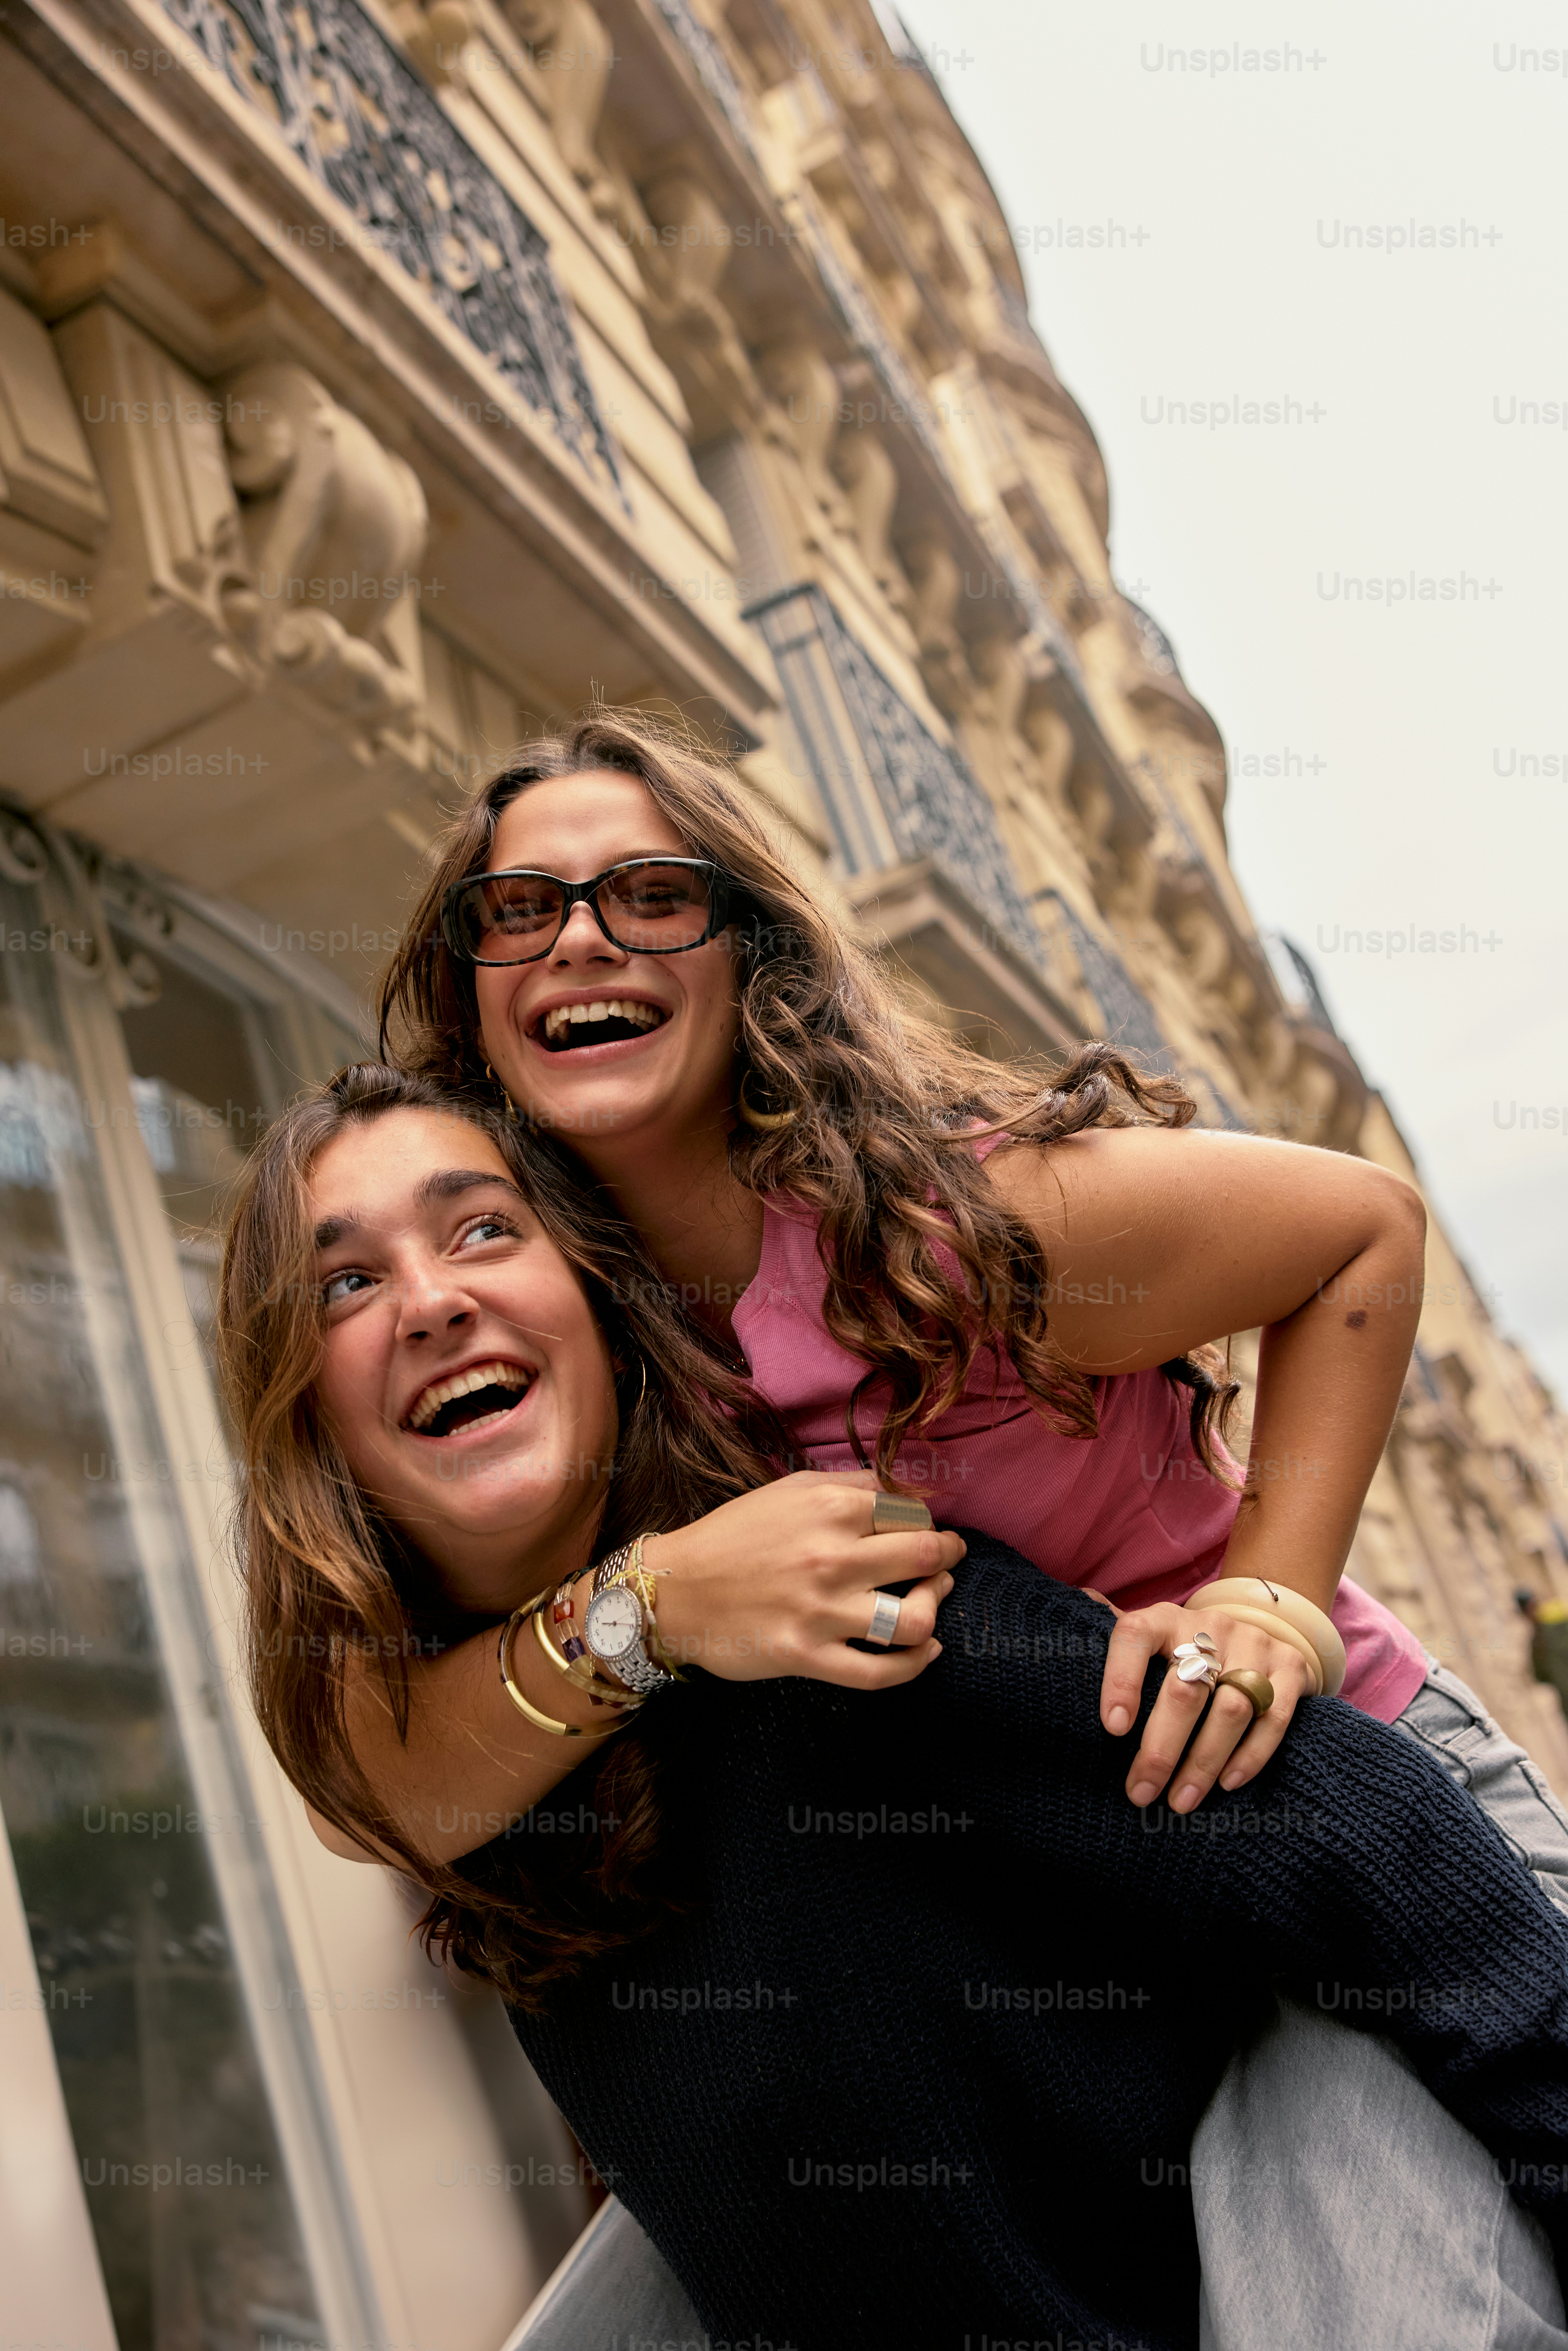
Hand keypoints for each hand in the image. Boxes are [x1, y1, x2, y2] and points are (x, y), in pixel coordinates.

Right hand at [646, 1471, 963, 1689]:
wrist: (672, 1591)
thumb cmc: (733, 1536)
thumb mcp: (789, 1490)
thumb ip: (851, 1484)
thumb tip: (908, 1489)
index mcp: (829, 1508)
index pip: (911, 1511)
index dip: (927, 1521)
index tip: (925, 1529)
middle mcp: (832, 1557)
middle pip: (926, 1557)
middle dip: (947, 1557)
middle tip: (946, 1560)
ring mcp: (822, 1612)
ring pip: (915, 1620)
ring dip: (936, 1608)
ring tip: (933, 1599)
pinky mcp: (808, 1656)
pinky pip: (881, 1672)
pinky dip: (915, 1665)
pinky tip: (926, 1652)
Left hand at [1094, 1598, 1312, 1812]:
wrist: (1260, 1627)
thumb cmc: (1186, 1649)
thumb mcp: (1151, 1639)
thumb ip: (1113, 1641)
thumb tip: (1061, 1624)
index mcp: (1164, 1619)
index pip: (1134, 1636)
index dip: (1120, 1679)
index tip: (1111, 1729)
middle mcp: (1210, 1627)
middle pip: (1185, 1689)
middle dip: (1161, 1748)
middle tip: (1140, 1792)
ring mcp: (1255, 1645)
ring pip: (1230, 1709)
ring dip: (1203, 1762)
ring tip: (1180, 1802)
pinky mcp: (1291, 1668)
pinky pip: (1274, 1718)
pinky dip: (1251, 1756)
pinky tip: (1227, 1784)